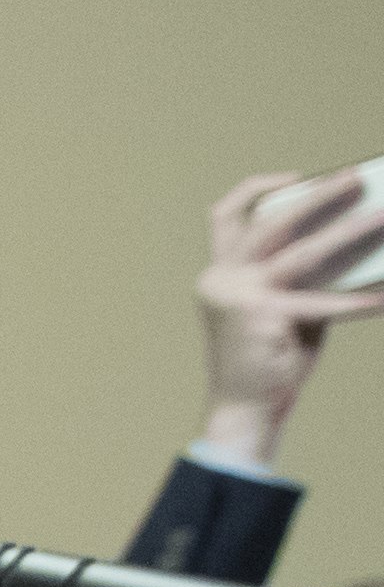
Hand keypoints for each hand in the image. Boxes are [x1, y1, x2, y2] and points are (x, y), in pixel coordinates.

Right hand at [193, 167, 383, 468]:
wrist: (245, 408)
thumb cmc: (269, 358)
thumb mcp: (284, 307)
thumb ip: (306, 276)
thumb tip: (354, 242)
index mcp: (219, 273)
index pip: (225, 217)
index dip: (256, 191)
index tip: (295, 178)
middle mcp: (220, 279)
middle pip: (270, 222)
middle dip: (317, 197)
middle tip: (354, 179)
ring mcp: (237, 297)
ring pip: (299, 253)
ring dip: (346, 232)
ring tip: (382, 217)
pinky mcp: (261, 318)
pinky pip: (323, 303)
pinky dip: (358, 300)